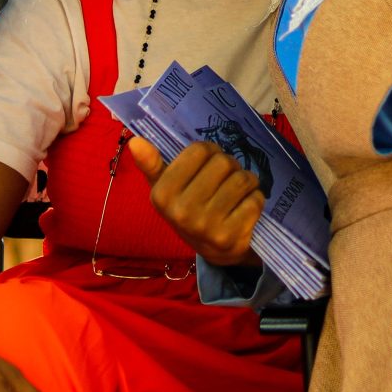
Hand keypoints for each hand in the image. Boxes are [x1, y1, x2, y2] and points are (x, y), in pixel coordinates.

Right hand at [129, 137, 263, 267]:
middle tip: (227, 177)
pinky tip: (246, 206)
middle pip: (223, 162)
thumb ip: (151, 164)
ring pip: (242, 179)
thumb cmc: (188, 209)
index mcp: (162, 195)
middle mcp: (181, 212)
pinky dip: (255, 198)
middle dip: (230, 165)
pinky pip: (255, 200)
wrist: (214, 250)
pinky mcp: (231, 237)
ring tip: (239, 189)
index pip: (198, 150)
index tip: (209, 162)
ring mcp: (206, 226)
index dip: (209, 151)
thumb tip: (135, 141)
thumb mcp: (166, 188)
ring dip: (247, 180)